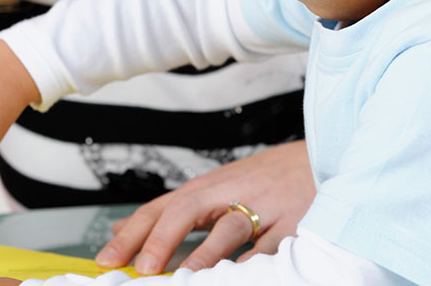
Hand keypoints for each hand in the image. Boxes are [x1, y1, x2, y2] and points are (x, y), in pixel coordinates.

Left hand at [95, 140, 313, 274]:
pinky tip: (240, 276)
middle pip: (187, 209)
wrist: (324, 157)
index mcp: (208, 188)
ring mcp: (264, 205)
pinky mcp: (295, 221)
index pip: (161, 207)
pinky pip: (274, 243)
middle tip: (141, 269)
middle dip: (161, 239)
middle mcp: (231, 192)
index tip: (106, 259)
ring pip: (231, 225)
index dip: (132, 233)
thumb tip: (122, 229)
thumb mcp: (216, 190)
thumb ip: (173, 211)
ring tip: (187, 275)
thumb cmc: (266, 180)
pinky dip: (257, 261)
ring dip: (207, 251)